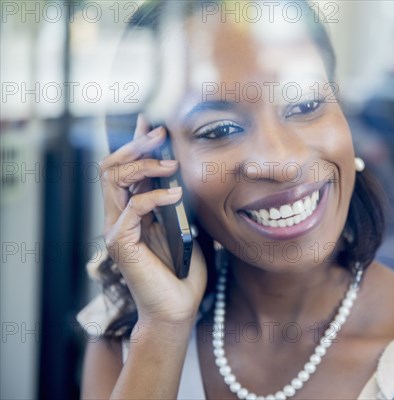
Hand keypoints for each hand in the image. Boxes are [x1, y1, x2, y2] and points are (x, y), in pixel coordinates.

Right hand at [99, 114, 206, 327]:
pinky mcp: (120, 243)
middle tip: (161, 134)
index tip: (149, 122)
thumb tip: (184, 171)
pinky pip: (133, 207)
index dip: (134, 143)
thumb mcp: (184, 225)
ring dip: (143, 165)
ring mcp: (116, 229)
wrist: (178, 306)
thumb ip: (177, 201)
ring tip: (171, 163)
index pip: (125, 169)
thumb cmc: (183, 270)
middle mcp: (119, 216)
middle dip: (136, 146)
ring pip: (114, 179)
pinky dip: (155, 196)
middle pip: (112, 167)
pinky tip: (177, 195)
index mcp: (133, 210)